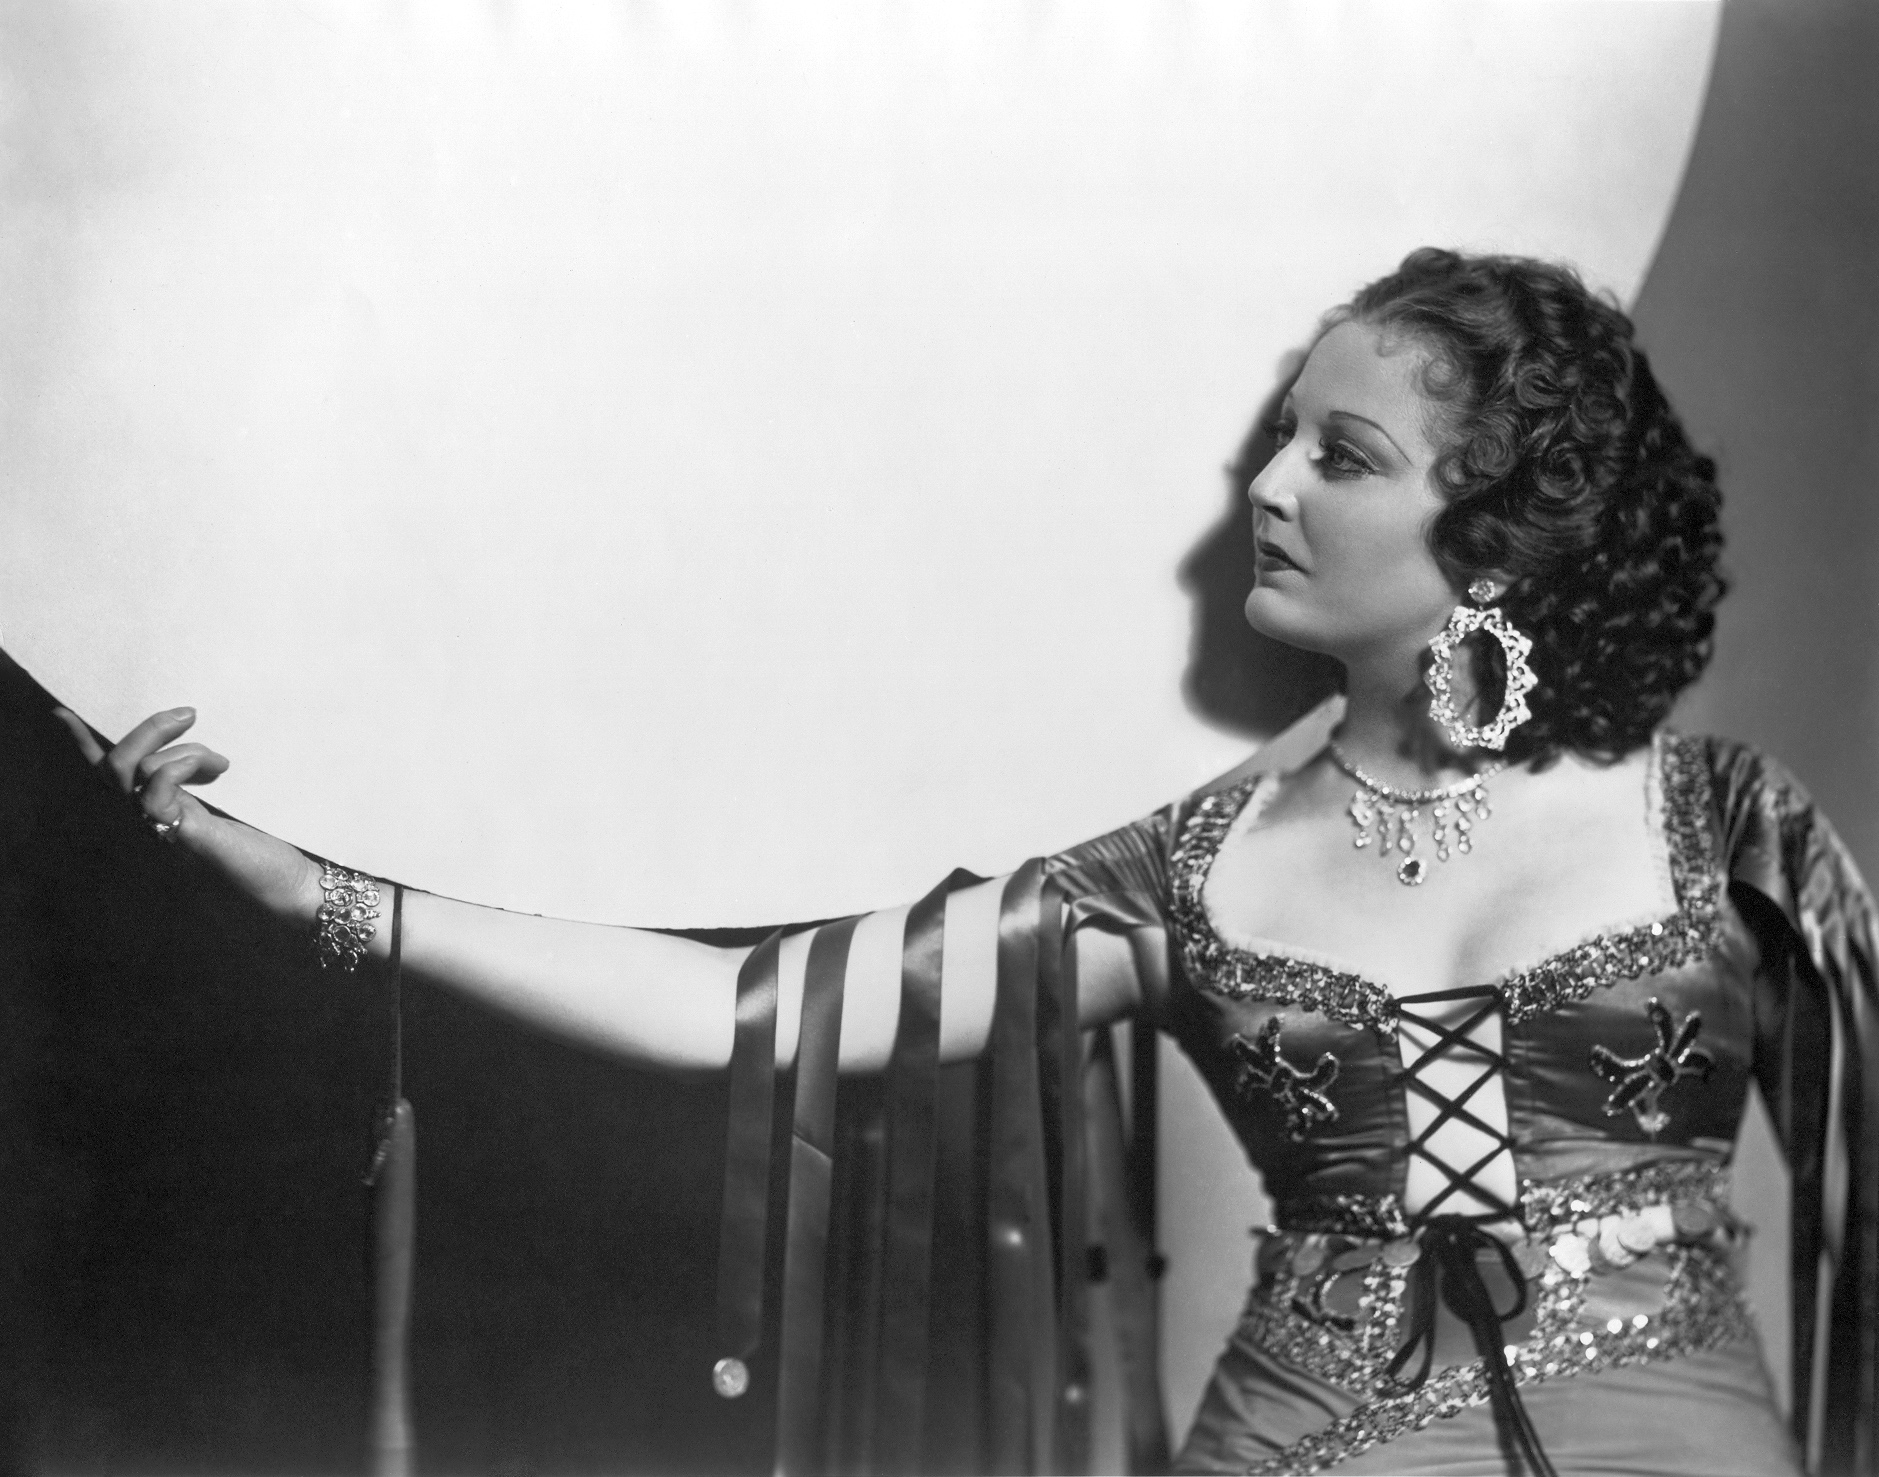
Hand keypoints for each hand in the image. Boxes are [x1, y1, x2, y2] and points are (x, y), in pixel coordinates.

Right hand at [53, 705, 325, 923]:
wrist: (291, 884)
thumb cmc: (265, 844)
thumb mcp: (231, 800)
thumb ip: (204, 777)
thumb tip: (195, 733)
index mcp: (158, 810)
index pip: (108, 777)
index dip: (84, 745)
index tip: (62, 714)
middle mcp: (151, 821)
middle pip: (113, 766)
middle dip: (147, 729)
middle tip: (190, 714)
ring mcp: (163, 831)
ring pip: (132, 770)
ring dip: (183, 750)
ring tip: (223, 764)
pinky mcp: (184, 837)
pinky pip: (157, 791)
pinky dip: (183, 765)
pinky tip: (218, 769)